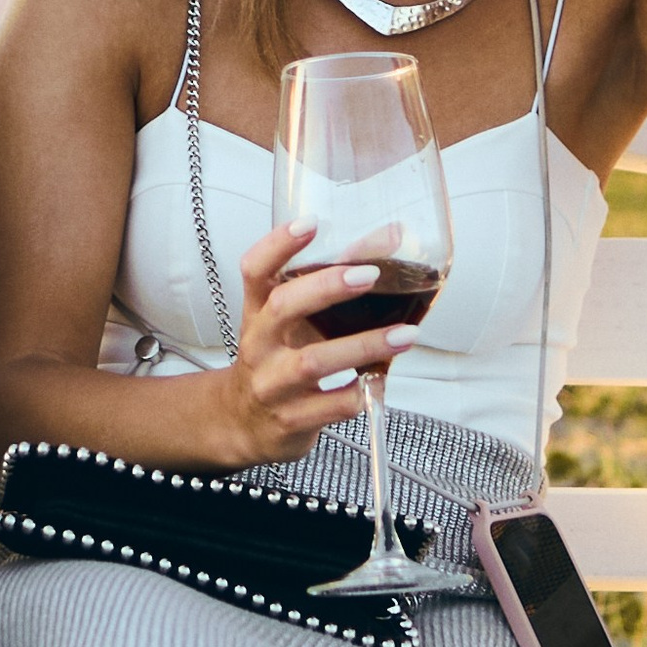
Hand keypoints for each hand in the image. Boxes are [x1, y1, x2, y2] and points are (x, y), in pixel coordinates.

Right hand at [215, 222, 420, 466]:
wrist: (242, 423)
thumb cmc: (275, 359)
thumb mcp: (289, 321)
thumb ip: (330, 281)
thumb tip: (390, 237)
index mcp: (257, 312)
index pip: (255, 270)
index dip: (277, 244)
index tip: (309, 223)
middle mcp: (259, 344)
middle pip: (283, 307)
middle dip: (326, 288)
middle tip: (369, 275)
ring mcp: (273, 384)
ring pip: (314, 362)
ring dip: (364, 346)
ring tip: (403, 335)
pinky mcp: (291, 419)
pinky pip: (331, 406)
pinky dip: (359, 393)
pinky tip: (377, 382)